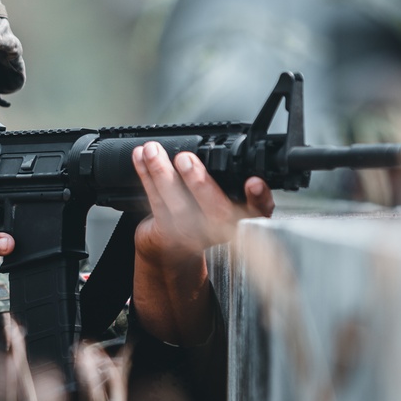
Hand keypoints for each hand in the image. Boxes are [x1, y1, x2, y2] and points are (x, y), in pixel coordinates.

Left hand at [130, 141, 273, 344]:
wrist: (170, 252)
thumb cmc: (197, 217)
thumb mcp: (219, 205)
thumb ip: (226, 185)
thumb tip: (214, 148)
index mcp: (240, 219)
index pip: (259, 211)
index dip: (259, 198)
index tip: (254, 183)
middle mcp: (220, 230)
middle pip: (217, 212)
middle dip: (201, 183)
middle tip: (185, 159)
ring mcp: (193, 235)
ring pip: (179, 204)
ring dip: (163, 173)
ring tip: (152, 151)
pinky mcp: (166, 235)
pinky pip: (156, 202)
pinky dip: (147, 176)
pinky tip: (140, 158)